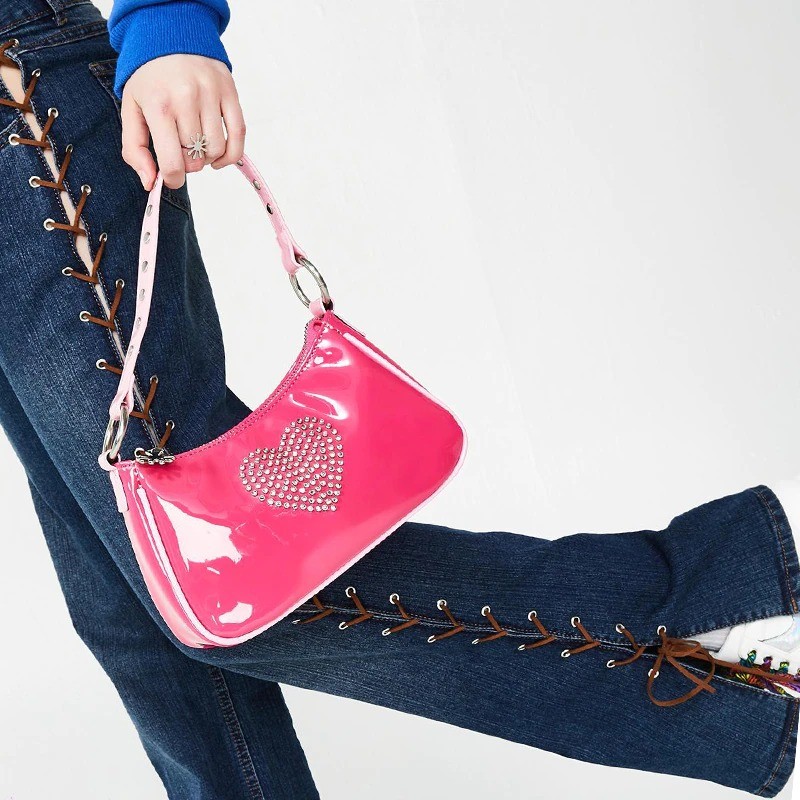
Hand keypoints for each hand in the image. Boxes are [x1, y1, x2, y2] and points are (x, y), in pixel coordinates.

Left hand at [120, 54, 245, 190]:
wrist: (171, 35)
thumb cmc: (151, 78)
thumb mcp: (131, 109)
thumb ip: (134, 149)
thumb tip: (150, 183)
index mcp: (158, 105)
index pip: (172, 162)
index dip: (172, 179)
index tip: (170, 178)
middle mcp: (186, 99)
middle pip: (195, 159)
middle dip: (188, 164)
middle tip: (180, 152)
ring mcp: (211, 95)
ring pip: (216, 150)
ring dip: (207, 158)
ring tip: (196, 147)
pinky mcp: (230, 93)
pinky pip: (238, 136)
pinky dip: (230, 155)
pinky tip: (219, 157)